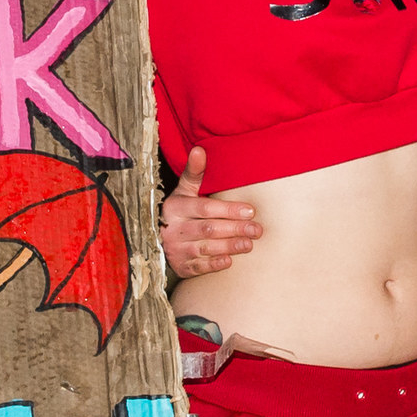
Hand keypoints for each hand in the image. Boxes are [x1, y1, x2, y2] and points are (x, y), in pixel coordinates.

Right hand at [160, 147, 261, 277]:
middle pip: (208, 229)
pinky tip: (230, 261)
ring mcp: (176, 250)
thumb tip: (200, 149)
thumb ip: (194, 173)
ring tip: (249, 244)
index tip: (251, 211)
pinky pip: (198, 267)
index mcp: (175, 207)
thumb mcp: (184, 191)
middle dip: (235, 229)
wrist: (160, 240)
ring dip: (229, 246)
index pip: (205, 208)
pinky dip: (214, 264)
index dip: (228, 210)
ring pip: (205, 248)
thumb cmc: (182, 211)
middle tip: (257, 230)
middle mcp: (173, 229)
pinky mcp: (180, 267)